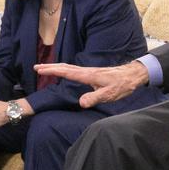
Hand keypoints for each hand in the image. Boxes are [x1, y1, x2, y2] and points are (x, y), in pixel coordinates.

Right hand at [34, 60, 148, 108]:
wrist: (132, 75)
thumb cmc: (122, 85)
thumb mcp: (109, 94)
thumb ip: (95, 98)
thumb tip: (81, 102)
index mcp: (88, 75)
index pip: (66, 72)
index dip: (52, 70)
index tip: (40, 69)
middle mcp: (86, 71)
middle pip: (64, 67)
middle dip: (49, 67)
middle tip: (35, 67)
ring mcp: (88, 71)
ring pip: (68, 67)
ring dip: (55, 67)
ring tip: (44, 68)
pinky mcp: (91, 73)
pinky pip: (73, 70)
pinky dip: (63, 69)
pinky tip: (62, 72)